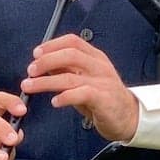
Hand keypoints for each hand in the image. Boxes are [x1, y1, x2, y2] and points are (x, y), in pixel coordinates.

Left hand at [21, 34, 138, 141]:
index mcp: (95, 57)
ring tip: (30, 86)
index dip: (52, 45)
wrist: (129, 117)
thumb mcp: (85, 79)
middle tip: (30, 70)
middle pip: (70, 55)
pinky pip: (81, 94)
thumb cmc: (104, 98)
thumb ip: (67, 70)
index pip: (73, 42)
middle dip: (46, 61)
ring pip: (70, 76)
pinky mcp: (104, 99)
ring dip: (45, 81)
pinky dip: (65, 97)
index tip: (36, 54)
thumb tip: (42, 64)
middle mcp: (99, 66)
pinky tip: (55, 102)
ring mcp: (103, 82)